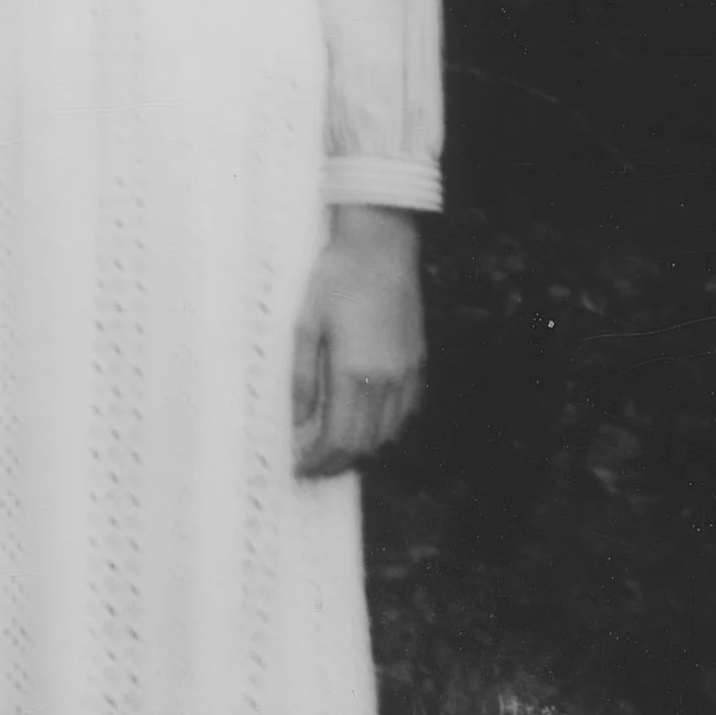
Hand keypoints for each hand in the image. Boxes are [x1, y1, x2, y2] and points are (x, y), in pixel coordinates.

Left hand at [290, 204, 425, 478]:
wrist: (381, 245)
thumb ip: (302, 378)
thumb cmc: (336, 278)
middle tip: (313, 468)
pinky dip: (387, 428)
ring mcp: (407, 372)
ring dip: (363, 449)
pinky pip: (407, 411)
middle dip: (338, 463)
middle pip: (365, 443)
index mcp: (354, 373)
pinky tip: (367, 424)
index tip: (300, 469)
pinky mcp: (418, 360)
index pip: (340, 439)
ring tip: (336, 451)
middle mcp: (387, 380)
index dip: (320, 461)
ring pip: (390, 433)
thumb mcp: (305, 325)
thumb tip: (297, 423)